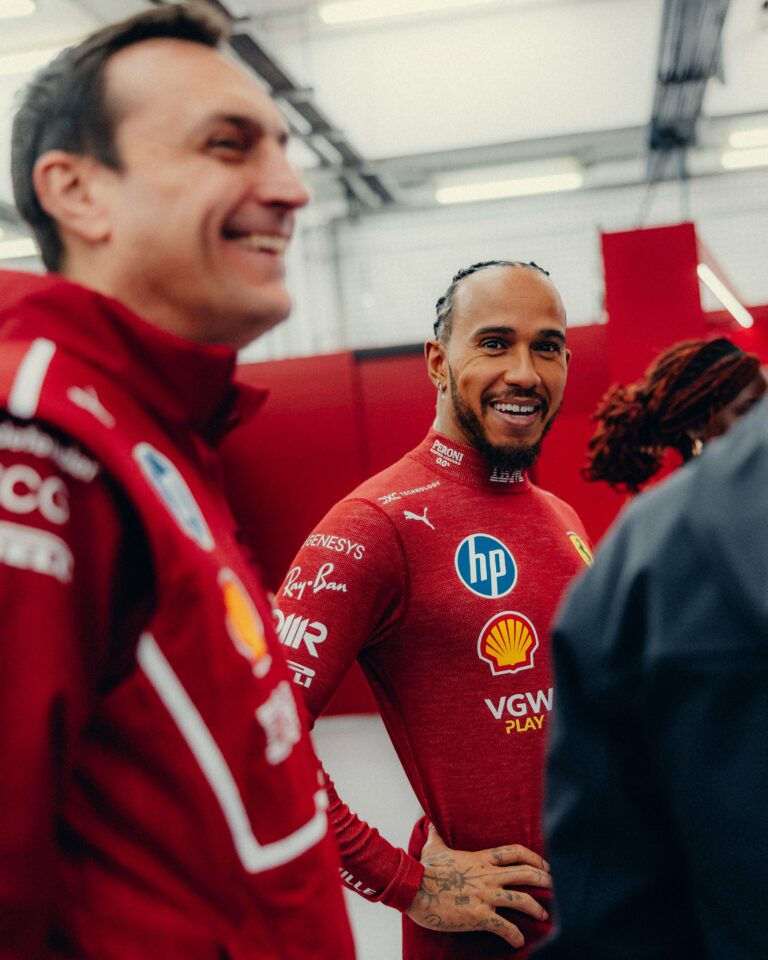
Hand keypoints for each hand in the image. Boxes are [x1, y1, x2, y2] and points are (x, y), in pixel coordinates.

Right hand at [405, 823, 550, 948]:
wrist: (415, 888)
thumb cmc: (425, 869)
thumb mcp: (434, 847)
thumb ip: (437, 834)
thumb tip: (431, 822)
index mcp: (480, 859)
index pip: (514, 852)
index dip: (533, 857)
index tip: (544, 864)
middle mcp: (487, 876)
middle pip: (524, 874)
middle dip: (543, 879)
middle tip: (555, 885)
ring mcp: (485, 895)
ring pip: (521, 899)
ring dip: (536, 908)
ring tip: (544, 916)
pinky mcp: (479, 915)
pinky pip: (504, 926)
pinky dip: (514, 935)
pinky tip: (519, 942)